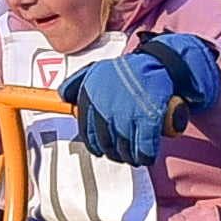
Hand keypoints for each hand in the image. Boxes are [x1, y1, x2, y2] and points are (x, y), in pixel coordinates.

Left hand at [67, 32, 220, 163]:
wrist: (158, 63)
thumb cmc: (127, 71)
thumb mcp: (96, 71)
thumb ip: (76, 83)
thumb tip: (62, 95)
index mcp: (91, 96)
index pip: (87, 131)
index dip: (95, 144)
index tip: (101, 149)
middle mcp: (106, 106)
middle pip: (106, 144)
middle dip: (114, 152)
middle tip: (121, 153)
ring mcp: (127, 114)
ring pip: (124, 150)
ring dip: (130, 157)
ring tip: (134, 156)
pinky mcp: (148, 119)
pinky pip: (143, 148)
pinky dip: (145, 155)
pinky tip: (146, 155)